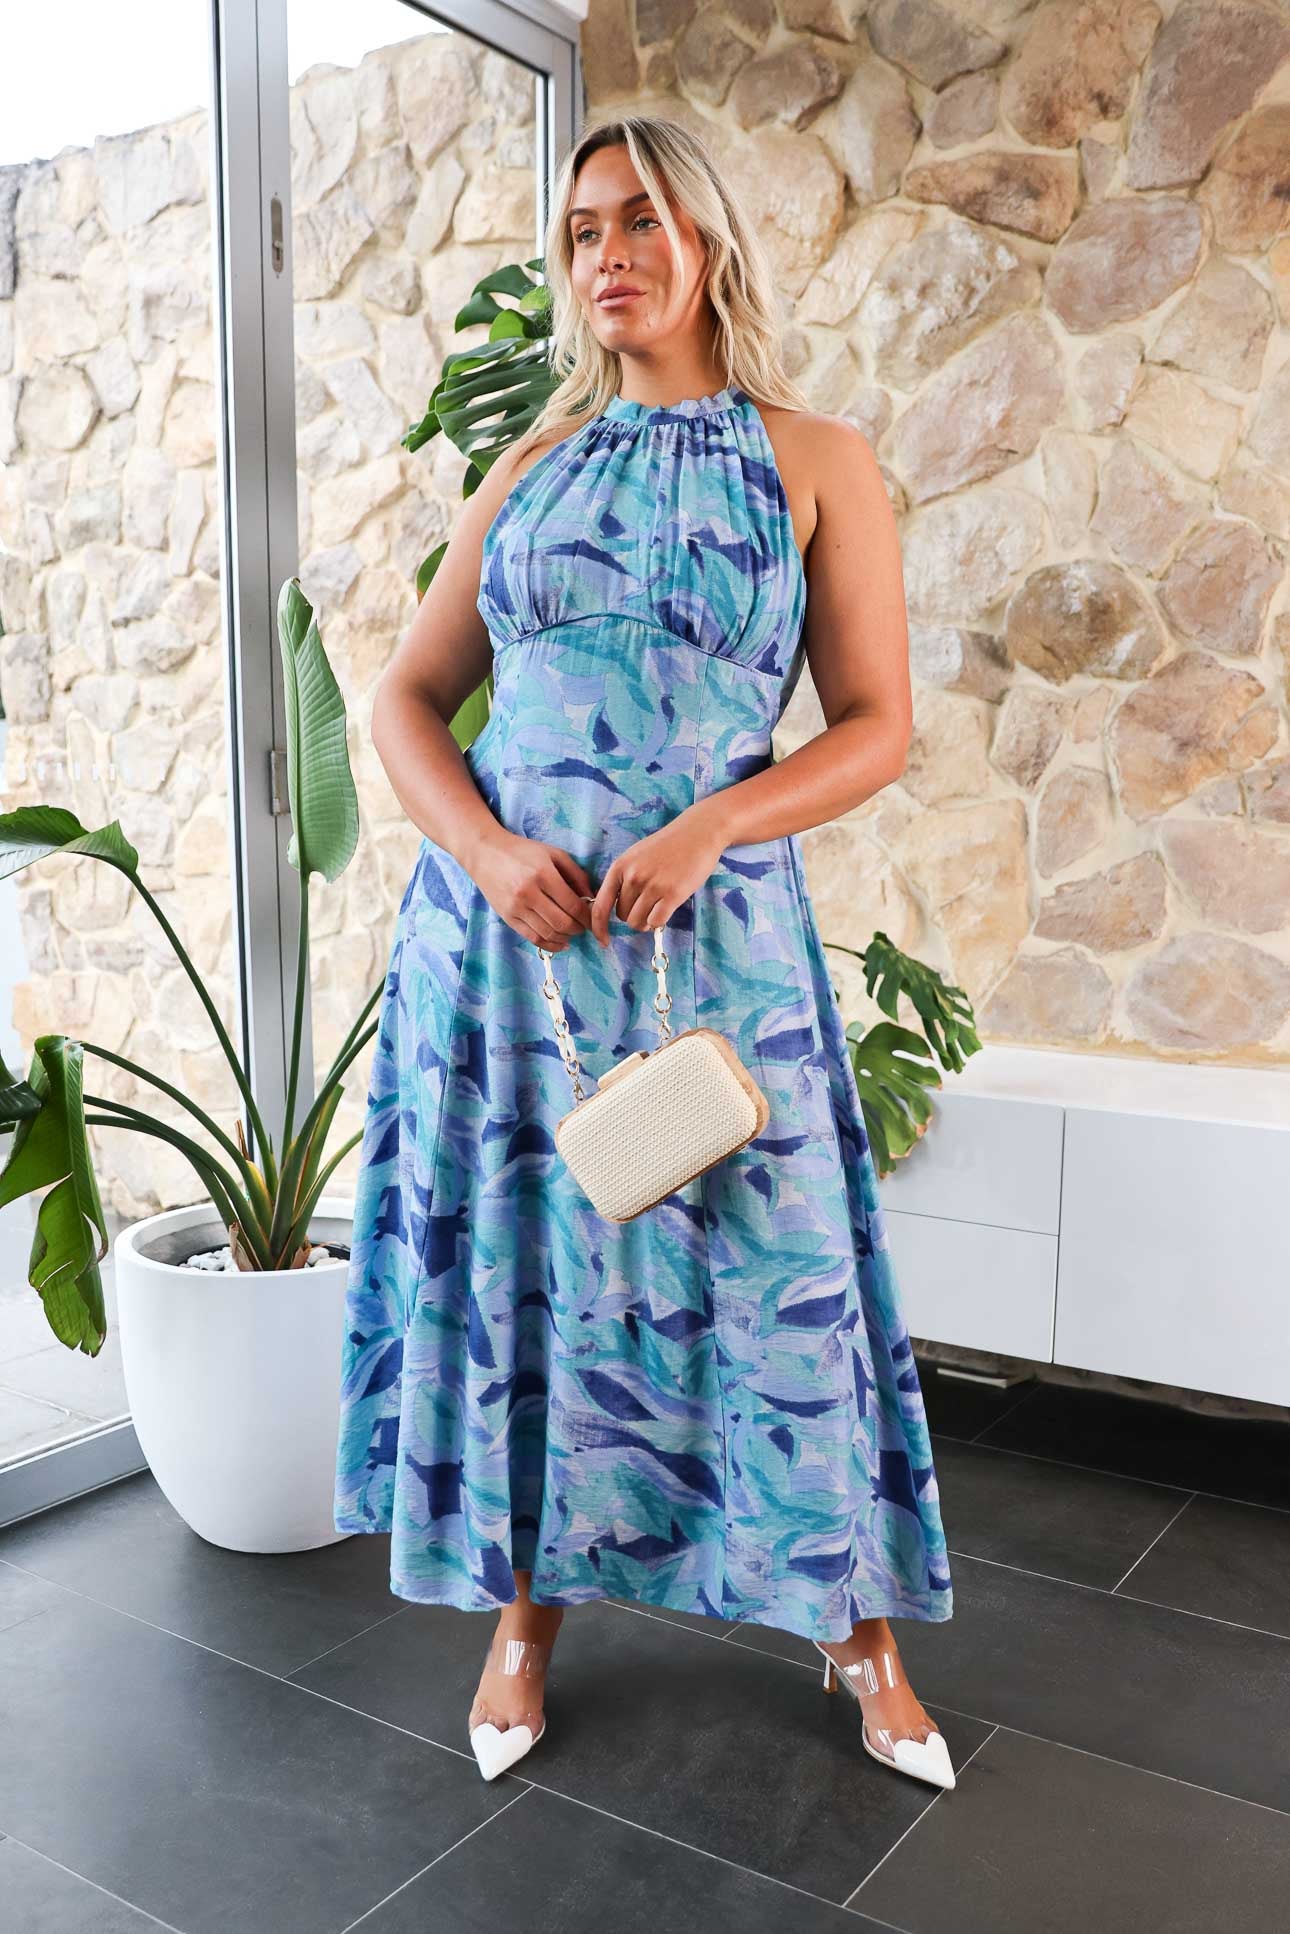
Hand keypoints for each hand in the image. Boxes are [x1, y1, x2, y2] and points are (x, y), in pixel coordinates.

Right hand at [469, 828, 595, 951]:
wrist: (485, 853)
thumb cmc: (523, 851)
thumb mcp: (553, 854)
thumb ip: (576, 874)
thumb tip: (592, 898)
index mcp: (543, 874)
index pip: (573, 905)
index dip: (587, 917)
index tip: (594, 919)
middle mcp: (528, 893)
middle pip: (562, 923)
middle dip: (578, 929)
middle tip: (584, 927)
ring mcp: (516, 907)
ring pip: (548, 933)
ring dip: (565, 937)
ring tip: (572, 932)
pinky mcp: (507, 917)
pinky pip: (532, 938)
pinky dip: (549, 944)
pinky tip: (560, 943)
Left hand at [588, 805, 727, 945]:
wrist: (698, 833)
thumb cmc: (667, 846)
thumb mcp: (636, 856)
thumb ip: (623, 879)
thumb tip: (615, 908)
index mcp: (620, 867)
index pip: (599, 906)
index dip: (598, 928)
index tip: (603, 941)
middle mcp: (633, 877)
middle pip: (622, 916)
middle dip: (634, 914)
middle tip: (649, 903)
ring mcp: (652, 886)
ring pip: (637, 922)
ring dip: (647, 920)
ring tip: (658, 906)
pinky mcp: (672, 894)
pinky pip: (656, 922)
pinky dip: (659, 921)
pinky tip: (667, 908)